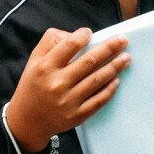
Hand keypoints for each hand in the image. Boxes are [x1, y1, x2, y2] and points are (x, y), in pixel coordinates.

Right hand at [6, 27, 130, 153]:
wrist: (27, 121)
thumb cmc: (33, 86)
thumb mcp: (34, 61)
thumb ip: (50, 42)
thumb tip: (75, 35)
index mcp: (45, 67)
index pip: (69, 45)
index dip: (83, 35)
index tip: (90, 32)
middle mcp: (57, 83)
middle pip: (89, 61)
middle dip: (110, 48)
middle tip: (123, 40)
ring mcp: (68, 101)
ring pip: (98, 79)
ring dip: (115, 66)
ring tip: (126, 57)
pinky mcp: (77, 115)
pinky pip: (99, 100)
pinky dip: (110, 89)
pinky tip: (117, 79)